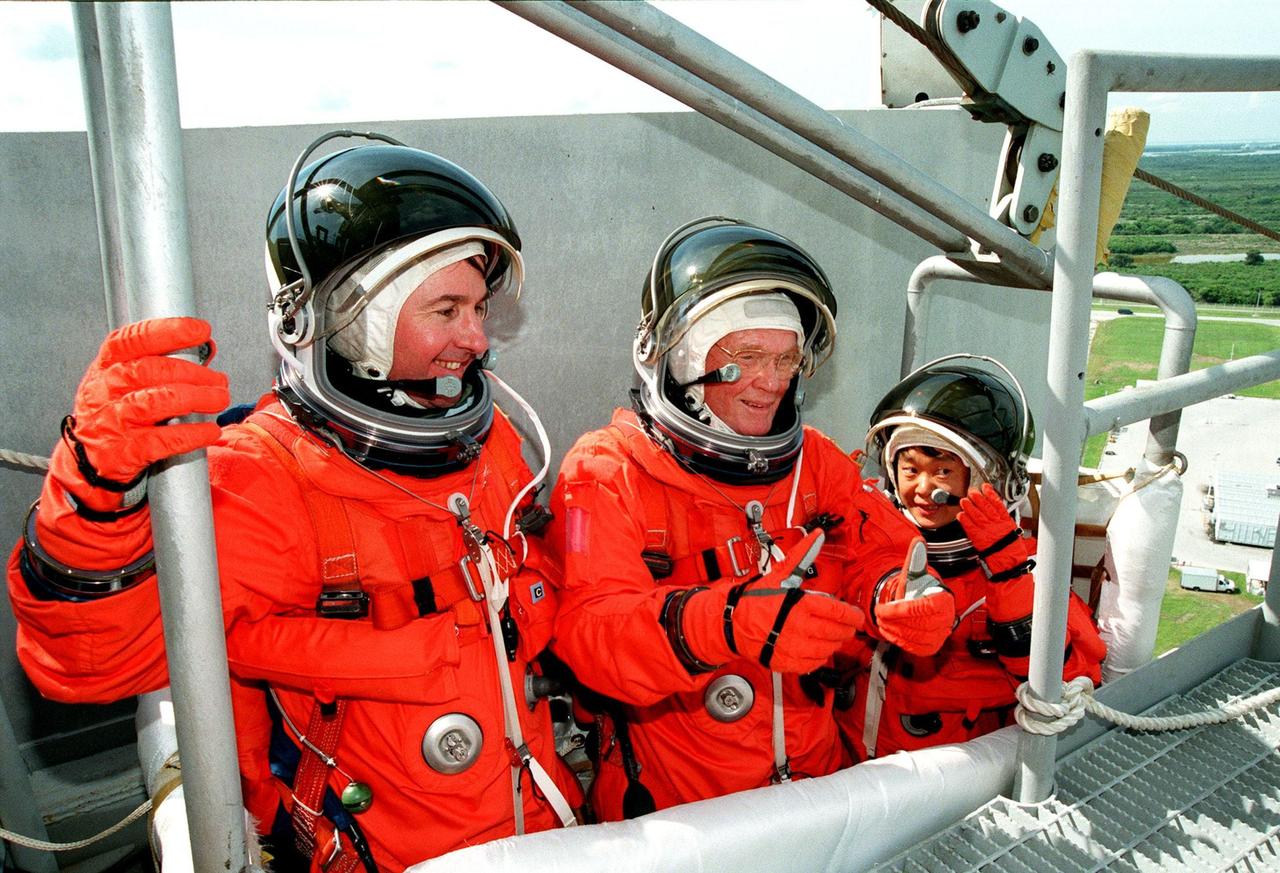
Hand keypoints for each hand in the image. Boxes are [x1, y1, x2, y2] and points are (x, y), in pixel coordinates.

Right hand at [53, 318, 229, 510]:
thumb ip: (161, 362)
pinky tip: (210, 432)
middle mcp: (106, 390)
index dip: (168, 331)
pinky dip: (191, 435)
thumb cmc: (116, 410)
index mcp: (108, 365)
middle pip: (151, 370)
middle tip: (220, 380)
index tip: (200, 330)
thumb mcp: (126, 380)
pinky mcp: (124, 452)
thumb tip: (207, 346)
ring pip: (156, 402)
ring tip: (219, 399)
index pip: (133, 339)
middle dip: (193, 372)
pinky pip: (162, 441)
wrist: (90, 458)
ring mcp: (113, 421)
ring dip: (196, 398)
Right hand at [680, 529, 863, 673]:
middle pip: (838, 633)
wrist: (733, 623)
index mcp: (802, 605)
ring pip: (828, 649)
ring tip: (828, 634)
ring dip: (833, 642)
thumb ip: (803, 555)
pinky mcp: (788, 663)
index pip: (840, 613)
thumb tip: (817, 536)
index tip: (857, 616)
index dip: (854, 616)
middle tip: (845, 625)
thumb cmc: (757, 599)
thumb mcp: (780, 574)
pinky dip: (819, 656)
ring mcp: (794, 648)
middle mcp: (800, 629)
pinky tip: (814, 647)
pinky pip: (814, 663)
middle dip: (846, 629)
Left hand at [873, 537, 954, 655]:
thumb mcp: (915, 573)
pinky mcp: (932, 647)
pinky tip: (889, 632)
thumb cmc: (918, 588)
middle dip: (893, 620)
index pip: (923, 608)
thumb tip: (918, 540)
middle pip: (918, 624)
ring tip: (881, 622)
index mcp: (943, 600)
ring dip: (894, 631)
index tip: (881, 608)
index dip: (900, 610)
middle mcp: (946, 619)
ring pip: (915, 637)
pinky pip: (915, 648)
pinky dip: (899, 641)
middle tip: (878, 615)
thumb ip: (915, 558)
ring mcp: (941, 635)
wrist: (925, 605)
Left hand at [957, 483, 1030, 576]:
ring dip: (969, 507)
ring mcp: (987, 531)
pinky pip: (970, 527)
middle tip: (972, 491)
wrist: (1009, 566)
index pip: (998, 504)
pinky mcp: (979, 539)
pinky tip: (961, 515)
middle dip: (978, 498)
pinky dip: (965, 521)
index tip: (986, 488)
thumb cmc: (1014, 553)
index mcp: (1006, 522)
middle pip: (986, 507)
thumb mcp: (1017, 536)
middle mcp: (997, 525)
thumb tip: (1007, 520)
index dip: (991, 494)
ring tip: (964, 500)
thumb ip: (1011, 527)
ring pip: (977, 515)